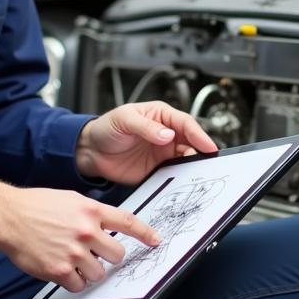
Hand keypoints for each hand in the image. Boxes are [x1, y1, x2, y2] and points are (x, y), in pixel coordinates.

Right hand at [0, 179, 160, 292]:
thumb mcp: (70, 200)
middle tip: (95, 253)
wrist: (8, 216)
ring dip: (90, 270)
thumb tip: (109, 228)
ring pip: (99, 273)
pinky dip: (74, 281)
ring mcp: (74, 251)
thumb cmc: (36, 206)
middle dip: (109, 256)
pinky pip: (79, 285)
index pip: (128, 222)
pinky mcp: (59, 270)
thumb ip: (92, 213)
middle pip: (117, 254)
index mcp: (91, 210)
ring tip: (73, 259)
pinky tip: (63, 269)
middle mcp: (86, 230)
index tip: (155, 241)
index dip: (145, 233)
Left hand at [74, 100, 217, 183]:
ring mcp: (162, 153)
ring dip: (193, 167)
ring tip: (198, 175)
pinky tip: (184, 184)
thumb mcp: (124, 120)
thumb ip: (146, 127)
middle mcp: (166, 134)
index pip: (185, 123)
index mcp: (161, 115)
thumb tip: (167, 135)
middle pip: (190, 142)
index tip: (208, 146)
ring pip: (185, 159)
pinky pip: (173, 175)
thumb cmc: (106, 128)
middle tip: (209, 163)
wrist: (90, 152)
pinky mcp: (156, 170)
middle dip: (201, 152)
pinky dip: (180, 179)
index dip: (198, 134)